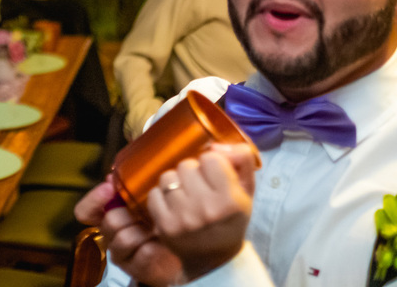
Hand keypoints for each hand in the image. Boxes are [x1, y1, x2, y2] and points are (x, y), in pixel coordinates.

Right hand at [75, 179, 184, 285]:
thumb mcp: (145, 201)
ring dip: (144, 232)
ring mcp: (120, 254)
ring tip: (159, 228)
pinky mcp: (135, 270)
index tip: (109, 188)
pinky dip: (156, 247)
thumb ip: (129, 188)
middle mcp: (109, 235)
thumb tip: (113, 175)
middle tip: (149, 212)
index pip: (85, 211)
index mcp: (107, 216)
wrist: (182, 254)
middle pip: (109, 222)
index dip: (94, 199)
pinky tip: (164, 244)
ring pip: (123, 239)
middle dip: (131, 215)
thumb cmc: (160, 222)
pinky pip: (143, 255)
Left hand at [146, 145, 255, 279]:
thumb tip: (217, 144)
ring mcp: (184, 218)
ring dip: (174, 183)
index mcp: (231, 200)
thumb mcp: (246, 190)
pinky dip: (161, 196)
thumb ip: (242, 160)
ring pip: (167, 177)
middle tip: (198, 187)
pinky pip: (154, 193)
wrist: (215, 257)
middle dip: (191, 172)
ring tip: (185, 195)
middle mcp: (207, 209)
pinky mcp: (165, 225)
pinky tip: (173, 205)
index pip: (210, 158)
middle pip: (186, 165)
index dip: (211, 163)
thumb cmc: (230, 218)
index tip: (213, 175)